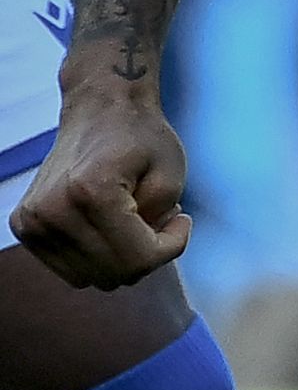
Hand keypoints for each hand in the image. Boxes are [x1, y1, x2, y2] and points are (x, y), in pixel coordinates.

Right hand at [7, 88, 192, 289]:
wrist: (98, 111)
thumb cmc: (141, 139)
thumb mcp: (171, 177)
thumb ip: (160, 224)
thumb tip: (136, 261)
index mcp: (89, 193)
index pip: (139, 260)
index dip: (172, 246)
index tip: (183, 218)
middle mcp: (51, 210)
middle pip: (114, 275)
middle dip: (147, 253)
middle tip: (160, 218)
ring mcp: (31, 221)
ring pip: (92, 278)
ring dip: (122, 256)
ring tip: (134, 218)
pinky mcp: (23, 227)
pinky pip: (71, 268)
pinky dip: (97, 255)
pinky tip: (110, 224)